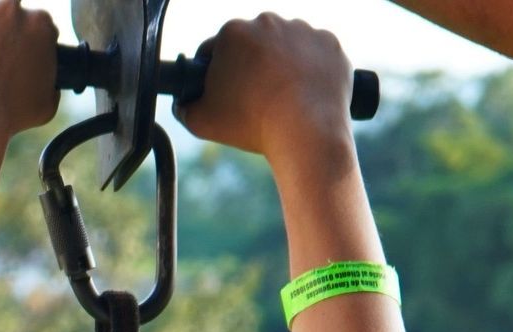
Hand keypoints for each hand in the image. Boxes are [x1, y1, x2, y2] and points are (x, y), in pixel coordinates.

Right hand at [176, 14, 355, 165]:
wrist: (306, 130)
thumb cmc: (249, 124)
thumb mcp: (199, 121)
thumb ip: (184, 106)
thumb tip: (184, 99)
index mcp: (233, 33)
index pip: (212, 52)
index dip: (211, 75)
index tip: (218, 94)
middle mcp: (268, 21)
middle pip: (250, 46)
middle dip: (247, 67)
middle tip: (249, 101)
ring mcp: (303, 29)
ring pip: (283, 48)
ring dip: (278, 68)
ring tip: (278, 101)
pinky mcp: (329, 42)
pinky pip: (313, 55)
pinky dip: (307, 72)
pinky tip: (300, 96)